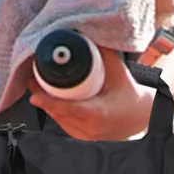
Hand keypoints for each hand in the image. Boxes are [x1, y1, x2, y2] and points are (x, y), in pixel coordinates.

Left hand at [33, 49, 155, 140]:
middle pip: (57, 112)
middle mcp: (89, 128)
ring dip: (47, 103)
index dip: (51, 102)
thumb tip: (87, 35)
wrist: (140, 118)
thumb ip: (104, 54)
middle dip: (43, 95)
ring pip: (57, 118)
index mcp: (99, 114)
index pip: (70, 109)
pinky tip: (50, 97)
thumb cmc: (131, 97)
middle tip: (33, 76)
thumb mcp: (120, 73)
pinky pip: (62, 122)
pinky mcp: (81, 137)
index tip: (35, 96)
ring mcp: (84, 135)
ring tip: (39, 83)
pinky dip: (55, 110)